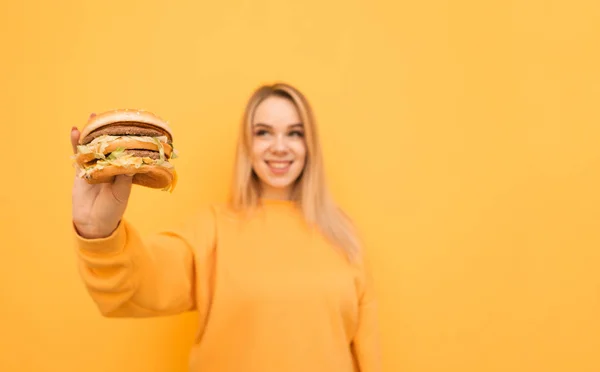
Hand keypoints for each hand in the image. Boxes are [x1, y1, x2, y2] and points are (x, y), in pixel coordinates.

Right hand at [71, 114, 133, 238]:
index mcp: (124, 171)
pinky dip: (77, 144)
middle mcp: (110, 167)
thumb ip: (124, 178)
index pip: (126, 151)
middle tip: (109, 115)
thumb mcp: (121, 194)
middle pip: (109, 145)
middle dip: (109, 130)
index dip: (127, 138)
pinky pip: (79, 155)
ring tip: (92, 117)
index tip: (129, 125)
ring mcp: (95, 168)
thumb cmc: (112, 211)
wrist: (93, 224)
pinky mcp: (81, 172)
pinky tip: (75, 132)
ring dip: (92, 133)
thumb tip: (131, 162)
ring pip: (94, 147)